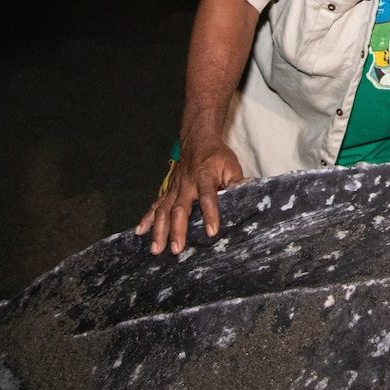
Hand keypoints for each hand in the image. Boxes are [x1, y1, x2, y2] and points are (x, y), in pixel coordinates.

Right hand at [134, 139, 243, 254]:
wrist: (197, 140)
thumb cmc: (217, 156)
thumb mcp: (231, 165)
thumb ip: (237, 182)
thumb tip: (249, 194)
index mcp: (205, 177)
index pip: (208, 197)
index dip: (210, 214)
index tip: (212, 232)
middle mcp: (186, 184)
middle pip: (180, 208)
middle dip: (177, 230)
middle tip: (176, 249)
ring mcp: (174, 188)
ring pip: (163, 210)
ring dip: (159, 230)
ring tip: (156, 249)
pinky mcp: (167, 191)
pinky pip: (155, 205)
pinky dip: (147, 219)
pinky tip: (139, 232)